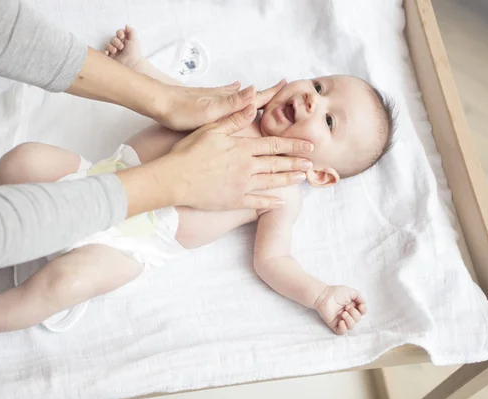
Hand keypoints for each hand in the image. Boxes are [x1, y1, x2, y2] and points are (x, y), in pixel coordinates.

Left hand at [156, 79, 287, 130]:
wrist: (158, 103)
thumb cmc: (182, 111)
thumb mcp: (210, 111)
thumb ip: (233, 103)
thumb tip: (255, 91)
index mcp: (227, 101)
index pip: (256, 96)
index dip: (272, 93)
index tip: (288, 86)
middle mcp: (223, 96)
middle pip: (250, 94)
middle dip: (266, 93)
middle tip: (281, 88)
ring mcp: (214, 97)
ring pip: (239, 95)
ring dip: (252, 94)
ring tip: (263, 91)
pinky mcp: (204, 100)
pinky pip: (227, 95)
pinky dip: (235, 92)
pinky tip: (234, 88)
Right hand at [159, 103, 312, 209]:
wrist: (175, 178)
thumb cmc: (189, 152)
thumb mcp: (211, 129)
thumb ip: (234, 120)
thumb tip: (251, 106)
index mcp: (242, 148)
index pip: (274, 145)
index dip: (293, 145)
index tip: (309, 145)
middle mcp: (246, 167)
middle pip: (277, 164)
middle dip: (297, 162)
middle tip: (312, 163)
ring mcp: (242, 185)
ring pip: (271, 182)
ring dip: (289, 179)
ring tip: (302, 178)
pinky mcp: (234, 200)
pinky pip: (257, 203)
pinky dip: (270, 203)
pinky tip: (280, 202)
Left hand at [314, 285, 366, 334]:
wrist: (323, 296)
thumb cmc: (335, 292)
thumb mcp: (350, 291)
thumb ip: (359, 296)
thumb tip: (364, 303)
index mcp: (352, 306)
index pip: (362, 312)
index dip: (363, 310)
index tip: (359, 305)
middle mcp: (347, 314)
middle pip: (357, 320)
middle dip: (354, 314)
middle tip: (346, 307)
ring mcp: (341, 319)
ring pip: (351, 327)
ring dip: (349, 320)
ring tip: (343, 313)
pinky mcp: (334, 324)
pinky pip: (341, 332)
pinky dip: (343, 328)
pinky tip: (341, 321)